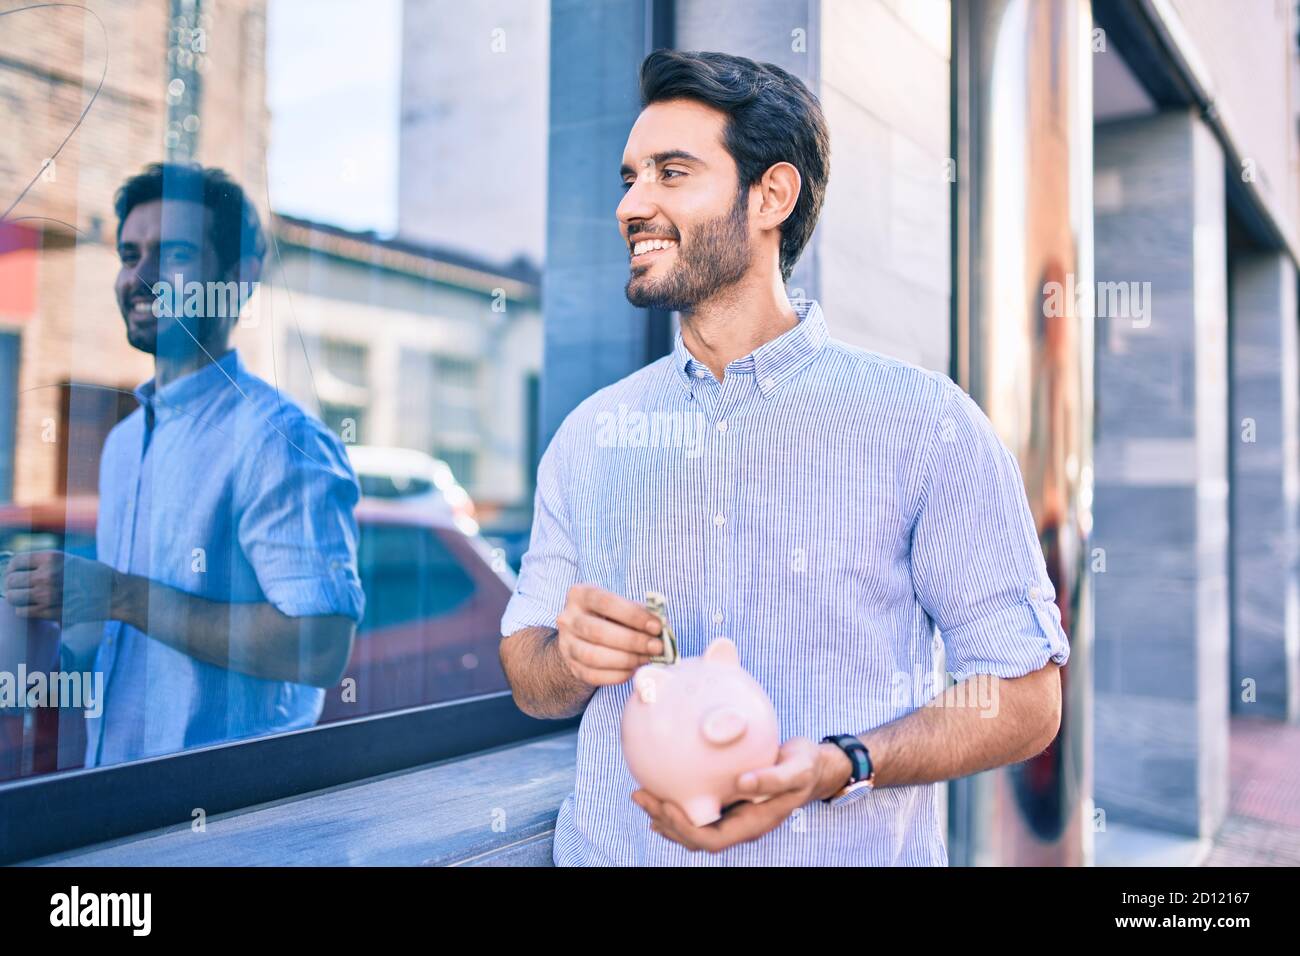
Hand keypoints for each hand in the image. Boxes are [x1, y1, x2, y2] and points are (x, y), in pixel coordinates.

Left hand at [1, 550, 118, 625]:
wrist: (115, 594)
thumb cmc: (95, 576)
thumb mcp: (70, 560)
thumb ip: (46, 564)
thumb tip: (18, 570)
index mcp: (52, 558)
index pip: (16, 562)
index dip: (13, 569)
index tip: (17, 574)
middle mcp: (47, 575)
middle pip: (10, 581)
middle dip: (13, 585)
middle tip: (21, 588)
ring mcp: (47, 595)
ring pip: (13, 597)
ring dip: (17, 598)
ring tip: (26, 598)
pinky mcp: (50, 612)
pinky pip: (22, 612)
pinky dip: (25, 610)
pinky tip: (35, 608)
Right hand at [555, 583, 662, 686]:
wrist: (584, 636)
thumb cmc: (610, 617)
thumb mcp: (620, 606)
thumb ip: (639, 613)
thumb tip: (661, 628)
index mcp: (580, 594)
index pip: (606, 602)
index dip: (633, 615)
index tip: (656, 626)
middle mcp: (568, 619)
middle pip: (598, 631)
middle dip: (632, 641)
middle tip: (656, 647)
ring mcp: (566, 644)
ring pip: (594, 656)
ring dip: (626, 660)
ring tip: (647, 659)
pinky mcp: (571, 666)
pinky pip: (593, 675)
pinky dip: (617, 675)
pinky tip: (633, 670)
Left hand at [630, 737, 852, 852]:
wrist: (813, 766)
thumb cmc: (806, 766)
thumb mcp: (798, 768)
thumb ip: (774, 777)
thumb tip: (742, 783)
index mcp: (754, 823)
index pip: (714, 839)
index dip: (686, 830)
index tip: (666, 806)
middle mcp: (740, 824)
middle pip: (695, 837)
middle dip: (665, 821)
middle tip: (640, 795)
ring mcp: (733, 814)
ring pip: (692, 826)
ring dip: (664, 815)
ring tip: (641, 795)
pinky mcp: (727, 800)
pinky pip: (697, 809)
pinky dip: (675, 803)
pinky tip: (660, 791)